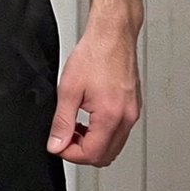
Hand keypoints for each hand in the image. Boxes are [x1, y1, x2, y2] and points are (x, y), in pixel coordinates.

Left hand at [46, 23, 141, 166]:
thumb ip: (62, 122)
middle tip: (66, 137)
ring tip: (76, 126)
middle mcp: (127, 117)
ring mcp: (132, 112)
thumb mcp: (68, 90)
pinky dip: (103, 133)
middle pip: (105, 156)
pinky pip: (120, 132)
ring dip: (93, 143)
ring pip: (114, 146)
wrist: (113, 35)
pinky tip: (89, 119)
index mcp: (111, 116)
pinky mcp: (133, 106)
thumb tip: (56, 144)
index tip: (58, 144)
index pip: (91, 154)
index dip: (70, 154)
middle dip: (82, 152)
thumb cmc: (95, 54)